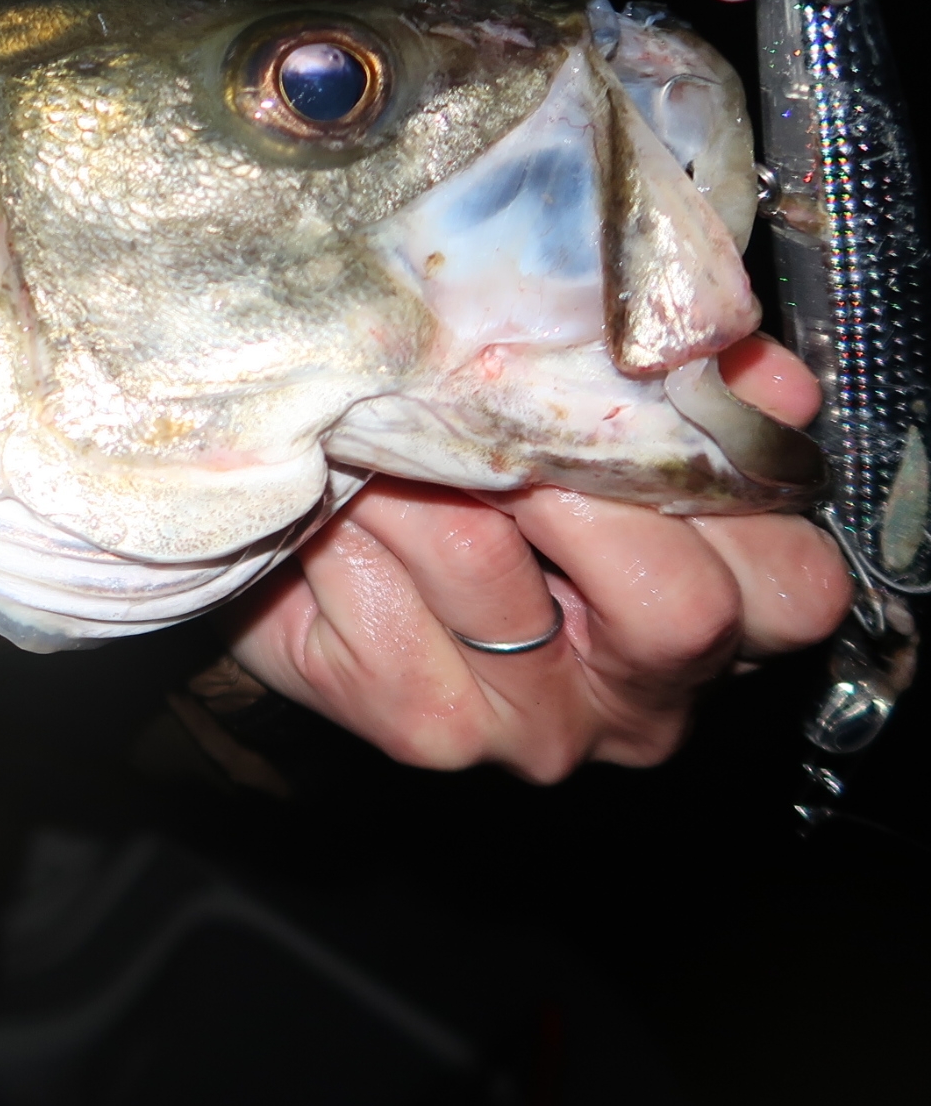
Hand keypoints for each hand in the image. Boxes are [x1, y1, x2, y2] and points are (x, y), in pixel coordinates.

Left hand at [221, 335, 850, 781]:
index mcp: (728, 624)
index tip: (616, 384)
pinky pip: (385, 601)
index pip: (791, 583)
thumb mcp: (585, 428)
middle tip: (487, 398)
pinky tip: (336, 511)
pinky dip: (348, 528)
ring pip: (489, 558)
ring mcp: (536, 726)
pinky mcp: (428, 730)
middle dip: (570, 475)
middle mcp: (645, 699)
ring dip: (417, 471)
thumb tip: (758, 376)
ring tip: (380, 435)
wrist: (314, 548)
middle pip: (676, 605)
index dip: (713, 473)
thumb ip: (677, 397)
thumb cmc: (472, 482)